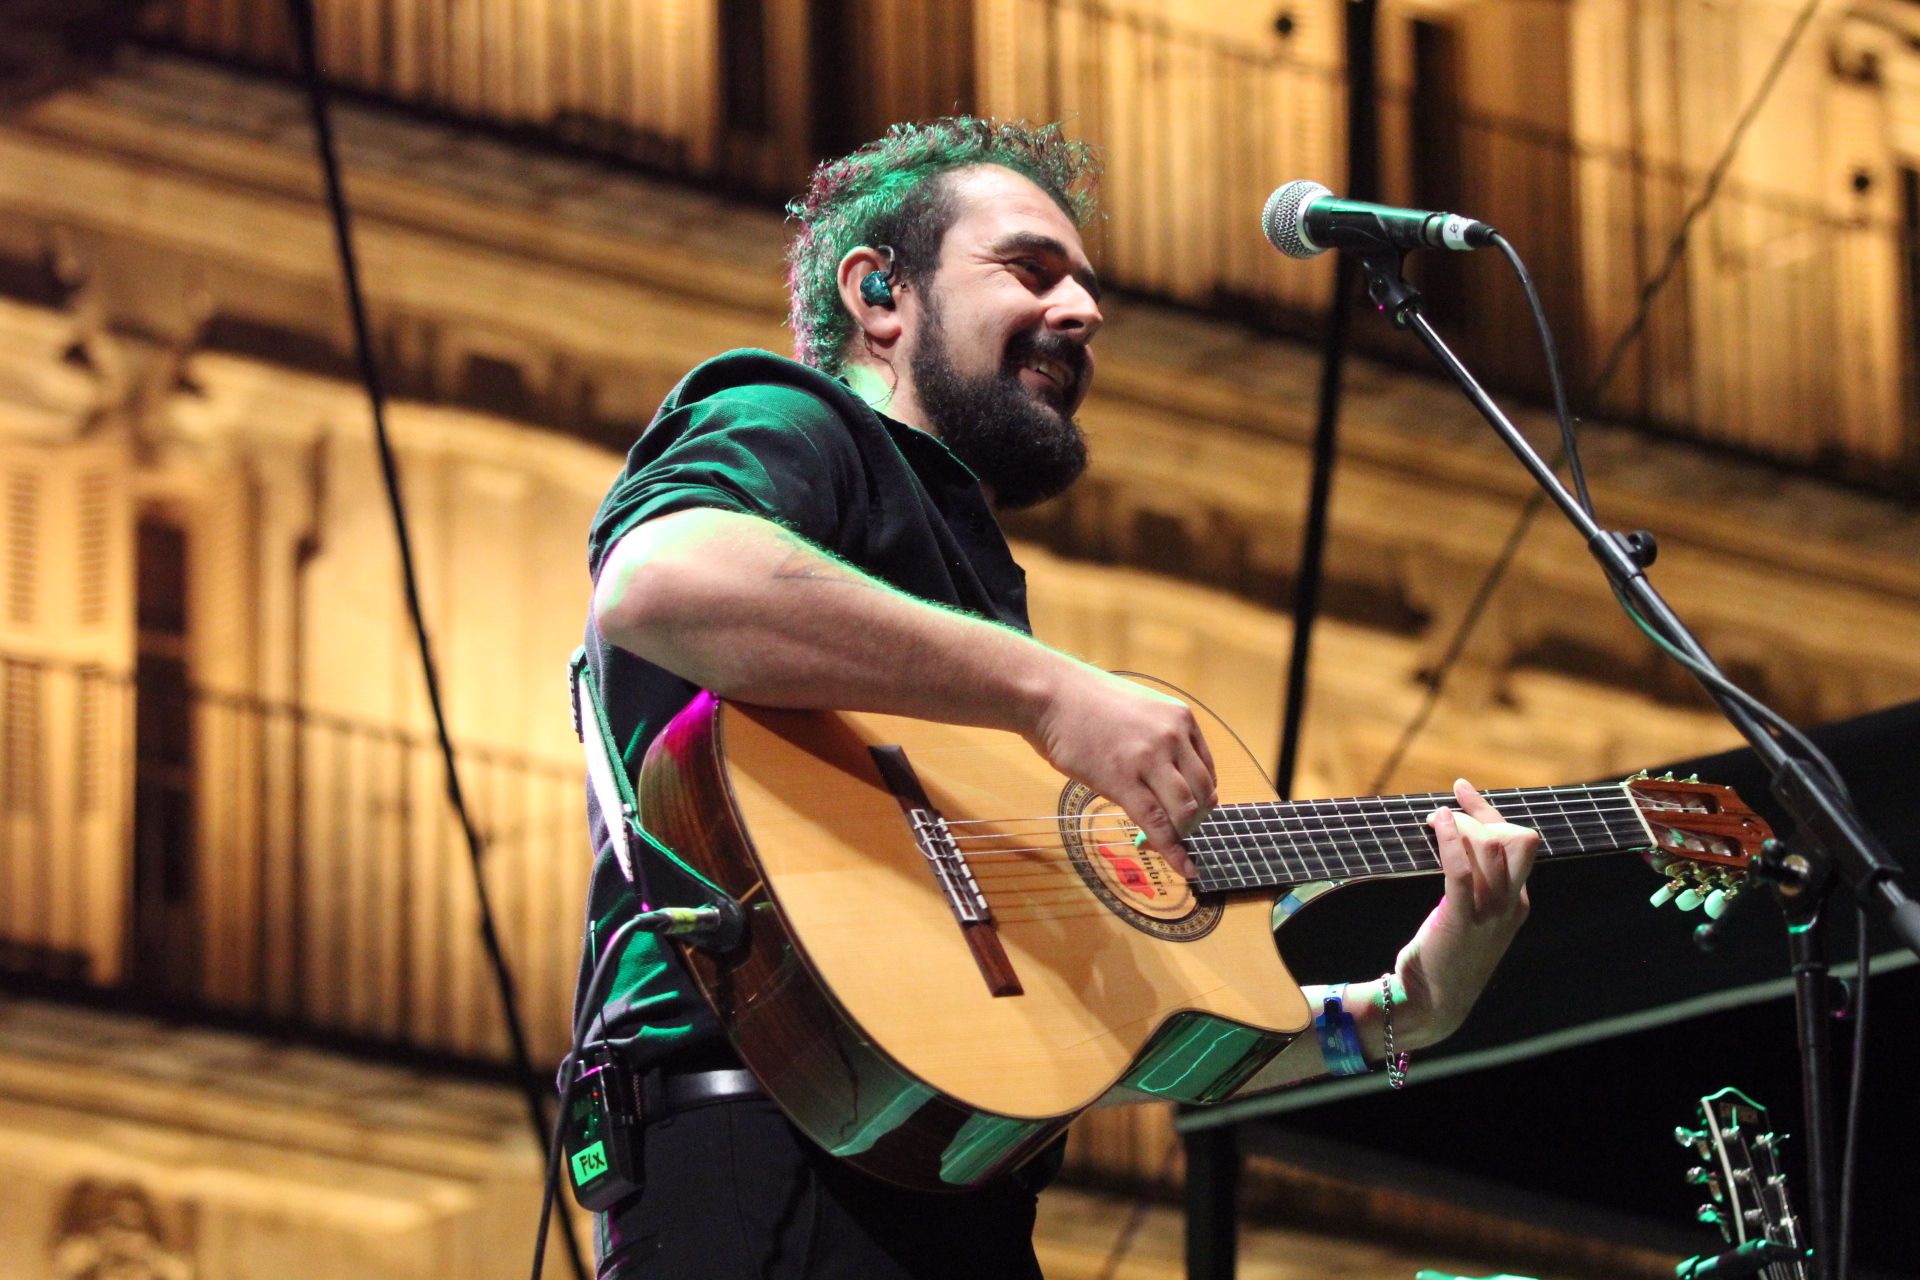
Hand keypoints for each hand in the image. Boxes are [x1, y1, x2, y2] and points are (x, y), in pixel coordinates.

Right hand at [1027, 665, 1215, 877]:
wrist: (1051, 696)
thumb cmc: (1088, 702)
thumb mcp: (1141, 708)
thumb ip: (1162, 737)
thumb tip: (1171, 777)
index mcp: (1180, 719)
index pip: (1208, 770)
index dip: (1204, 799)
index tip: (1194, 813)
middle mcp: (1172, 737)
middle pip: (1203, 793)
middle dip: (1196, 820)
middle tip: (1182, 833)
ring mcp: (1148, 759)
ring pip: (1184, 811)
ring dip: (1183, 834)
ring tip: (1175, 846)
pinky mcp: (1121, 781)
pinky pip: (1156, 823)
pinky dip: (1172, 850)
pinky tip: (1182, 866)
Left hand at [1395, 778, 1537, 1046]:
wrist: (1432, 1004)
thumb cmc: (1445, 955)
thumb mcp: (1472, 916)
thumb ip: (1476, 884)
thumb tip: (1458, 838)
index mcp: (1518, 902)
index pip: (1518, 843)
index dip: (1489, 812)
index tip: (1461, 790)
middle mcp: (1511, 905)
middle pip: (1518, 840)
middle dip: (1481, 817)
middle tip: (1443, 819)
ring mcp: (1490, 915)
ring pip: (1490, 849)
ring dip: (1459, 825)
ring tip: (1431, 822)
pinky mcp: (1462, 921)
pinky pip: (1462, 871)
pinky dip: (1451, 840)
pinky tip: (1436, 822)